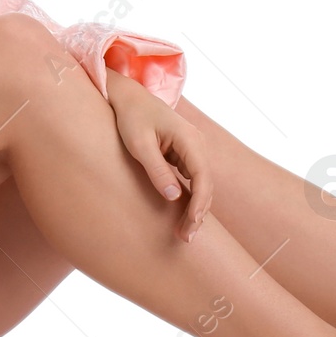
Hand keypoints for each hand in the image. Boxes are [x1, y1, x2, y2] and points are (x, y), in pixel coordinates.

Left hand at [107, 72, 212, 242]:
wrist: (129, 99)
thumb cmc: (132, 118)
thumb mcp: (139, 145)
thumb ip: (156, 169)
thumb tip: (173, 197)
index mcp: (189, 139)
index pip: (203, 177)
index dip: (200, 203)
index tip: (191, 224)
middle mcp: (197, 144)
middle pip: (206, 184)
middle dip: (199, 212)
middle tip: (186, 237)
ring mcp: (193, 149)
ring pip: (202, 184)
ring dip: (196, 208)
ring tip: (185, 233)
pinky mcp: (185, 154)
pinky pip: (193, 180)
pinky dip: (190, 199)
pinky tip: (182, 216)